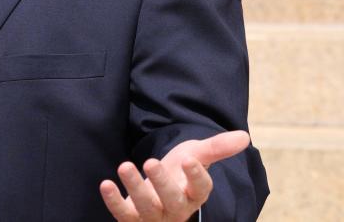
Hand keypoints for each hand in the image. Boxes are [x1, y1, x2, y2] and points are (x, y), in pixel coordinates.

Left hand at [100, 130, 249, 220]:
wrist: (155, 188)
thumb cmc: (178, 172)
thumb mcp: (196, 155)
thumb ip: (217, 148)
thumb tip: (244, 136)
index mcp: (194, 194)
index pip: (200, 189)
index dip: (196, 176)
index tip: (189, 159)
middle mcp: (176, 208)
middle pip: (172, 200)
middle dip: (161, 183)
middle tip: (150, 162)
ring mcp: (154, 216)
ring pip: (146, 208)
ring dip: (134, 188)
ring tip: (124, 165)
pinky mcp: (132, 218)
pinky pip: (123, 214)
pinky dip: (114, 201)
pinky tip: (106, 184)